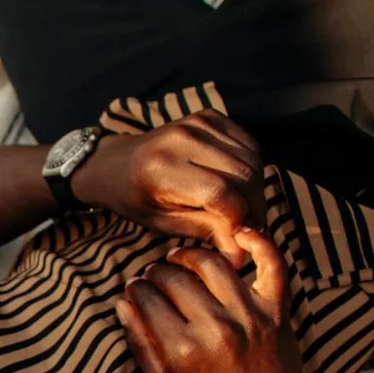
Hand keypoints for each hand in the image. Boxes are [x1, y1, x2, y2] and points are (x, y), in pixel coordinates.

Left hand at [71, 111, 264, 266]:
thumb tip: (242, 257)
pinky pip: (248, 144)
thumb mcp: (162, 223)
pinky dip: (251, 167)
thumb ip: (203, 232)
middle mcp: (182, 139)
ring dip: (256, 189)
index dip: (238, 219)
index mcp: (163, 169)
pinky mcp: (209, 115)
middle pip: (243, 174)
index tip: (242, 238)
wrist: (117, 163)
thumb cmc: (136, 200)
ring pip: (251, 158)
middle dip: (254, 205)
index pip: (219, 193)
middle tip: (251, 228)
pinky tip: (238, 187)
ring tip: (245, 211)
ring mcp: (197, 122)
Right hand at [116, 229, 308, 372]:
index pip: (146, 299)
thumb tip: (122, 303)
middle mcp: (214, 328)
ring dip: (189, 255)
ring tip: (179, 258)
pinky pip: (271, 264)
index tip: (134, 288)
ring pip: (212, 264)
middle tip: (153, 275)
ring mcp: (248, 316)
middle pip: (174, 278)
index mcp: (181, 350)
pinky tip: (238, 235)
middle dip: (156, 272)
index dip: (135, 288)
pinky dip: (258, 243)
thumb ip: (139, 343)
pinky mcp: (276, 310)